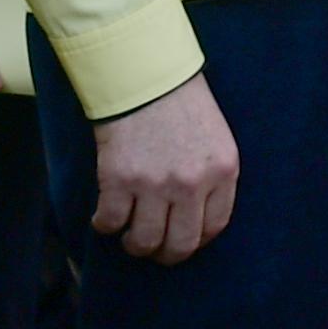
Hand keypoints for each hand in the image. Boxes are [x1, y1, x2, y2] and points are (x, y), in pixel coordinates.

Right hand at [91, 72, 237, 263]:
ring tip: (128, 235)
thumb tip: (197, 216)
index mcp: (223, 171)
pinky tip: (105, 218)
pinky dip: (104, 225)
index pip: (215, 227)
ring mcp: (155, 184)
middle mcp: (192, 183)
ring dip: (134, 244)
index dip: (197, 241)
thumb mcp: (215, 137)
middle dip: (166, 254)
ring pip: (144, 242)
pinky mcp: (120, 180)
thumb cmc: (181, 102)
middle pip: (181, 244)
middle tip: (154, 248)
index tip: (183, 240)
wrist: (144, 74)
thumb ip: (212, 175)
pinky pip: (110, 223)